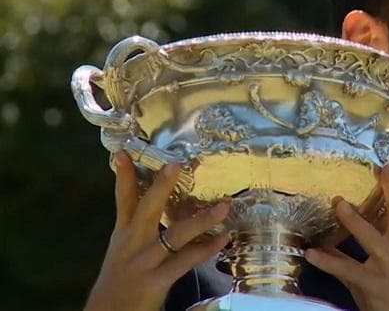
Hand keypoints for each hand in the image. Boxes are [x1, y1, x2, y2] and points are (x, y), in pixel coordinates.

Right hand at [84, 152, 230, 310]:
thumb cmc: (120, 280)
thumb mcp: (122, 249)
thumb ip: (137, 226)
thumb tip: (153, 202)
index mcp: (123, 234)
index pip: (123, 200)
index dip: (124, 176)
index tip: (125, 152)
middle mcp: (132, 244)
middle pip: (147, 209)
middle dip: (161, 186)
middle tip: (175, 163)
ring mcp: (144, 262)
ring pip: (175, 234)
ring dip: (202, 219)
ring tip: (223, 206)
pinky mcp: (156, 280)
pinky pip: (186, 261)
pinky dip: (207, 249)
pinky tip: (224, 238)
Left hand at [305, 161, 388, 310]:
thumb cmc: (386, 293)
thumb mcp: (372, 269)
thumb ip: (347, 255)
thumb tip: (320, 243)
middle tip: (386, 169)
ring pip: (374, 240)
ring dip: (356, 222)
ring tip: (339, 204)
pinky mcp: (374, 285)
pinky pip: (349, 271)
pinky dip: (328, 261)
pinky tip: (311, 253)